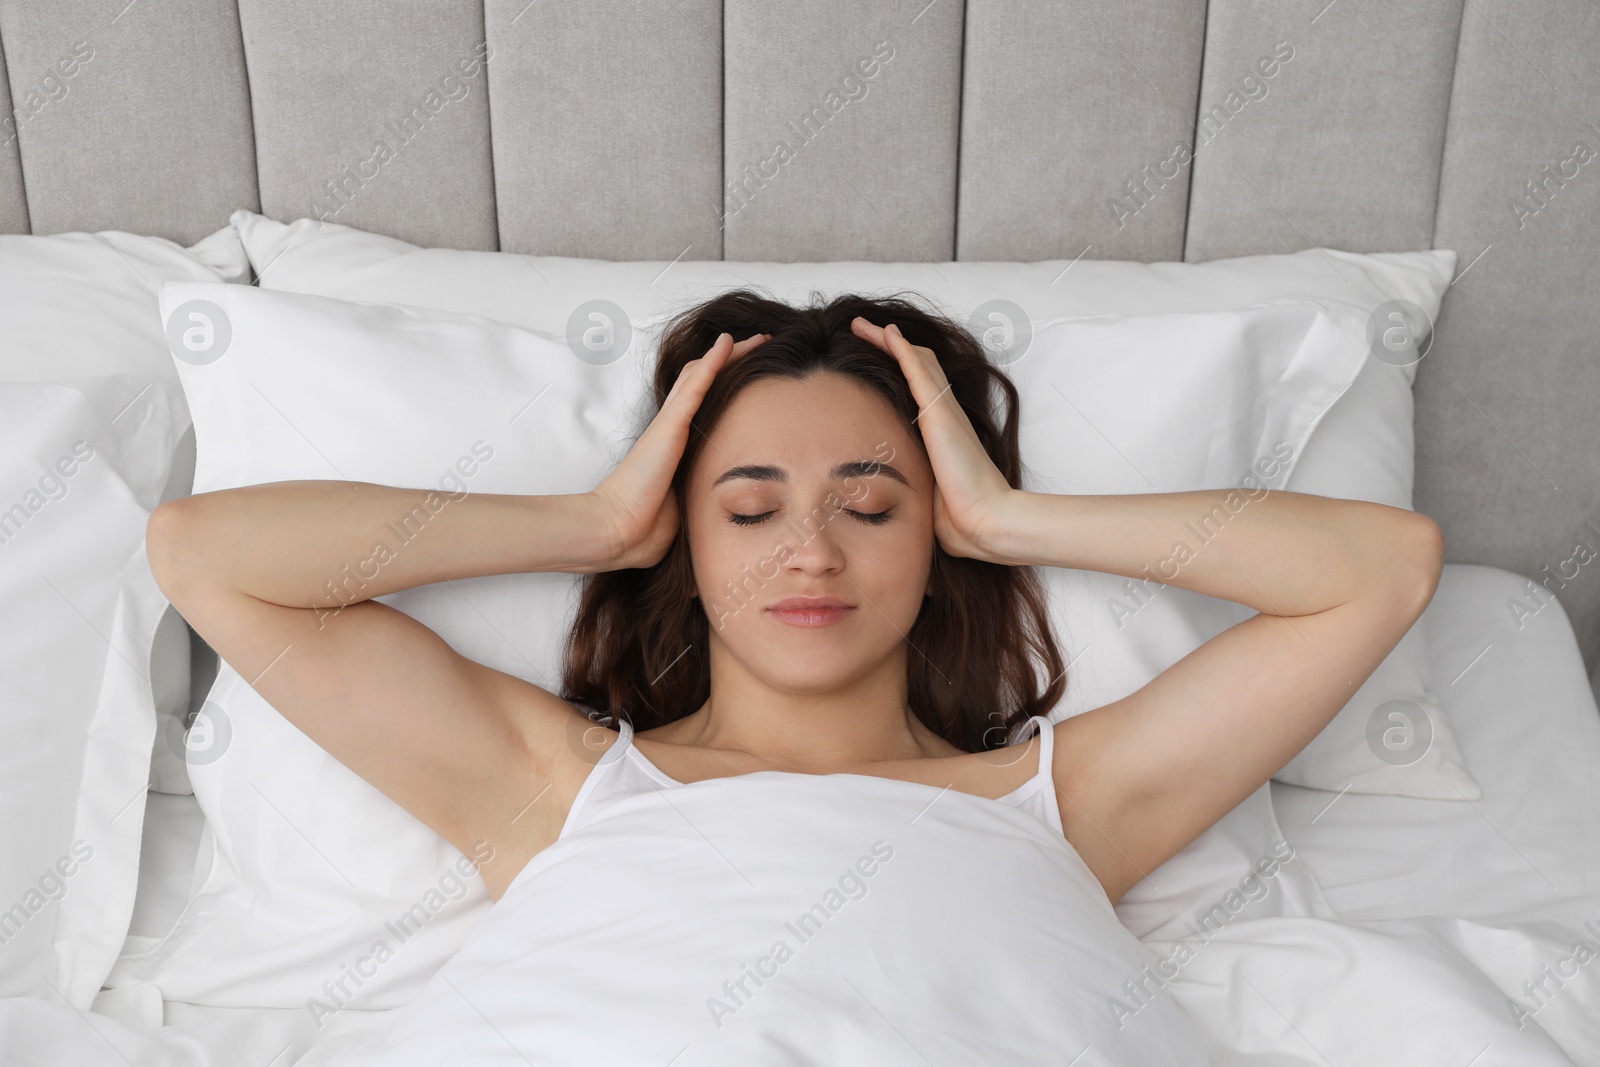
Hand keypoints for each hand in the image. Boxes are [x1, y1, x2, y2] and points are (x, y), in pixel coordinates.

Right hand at [588, 330, 771, 569]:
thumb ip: (699, 515)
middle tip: (761, 348)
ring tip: (756, 338)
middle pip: (705, 385)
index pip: (707, 411)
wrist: (617, 532)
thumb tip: (717, 546)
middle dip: (733, 365)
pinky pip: (696, 386)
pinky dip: (714, 362)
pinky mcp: (670, 426)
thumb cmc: (644, 532)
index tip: (756, 385)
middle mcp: (674, 431)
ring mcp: (671, 425)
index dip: (729, 393)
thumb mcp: (684, 516)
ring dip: (729, 355)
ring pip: (702, 376)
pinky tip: (729, 343)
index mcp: (679, 451)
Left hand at [850, 316, 1018, 562]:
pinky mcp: (938, 412)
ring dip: (887, 339)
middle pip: (917, 365)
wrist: (983, 521)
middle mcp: (945, 415)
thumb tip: (898, 508)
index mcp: (942, 432)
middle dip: (888, 346)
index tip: (872, 361)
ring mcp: (943, 411)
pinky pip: (916, 369)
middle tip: (862, 332)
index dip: (898, 368)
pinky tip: (885, 333)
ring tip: (861, 326)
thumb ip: (915, 488)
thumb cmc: (959, 518)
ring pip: (915, 359)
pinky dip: (899, 348)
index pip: (919, 389)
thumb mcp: (930, 495)